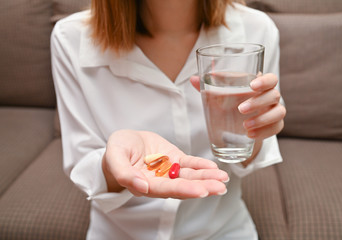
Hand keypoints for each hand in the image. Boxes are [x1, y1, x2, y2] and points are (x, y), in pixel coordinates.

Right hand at [103, 130, 228, 198]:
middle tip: (220, 188)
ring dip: (207, 177)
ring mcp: (169, 170)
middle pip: (182, 186)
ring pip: (189, 176)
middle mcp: (160, 181)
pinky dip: (201, 165)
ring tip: (223, 179)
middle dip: (202, 186)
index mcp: (144, 184)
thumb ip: (124, 172)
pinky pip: (189, 163)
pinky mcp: (175, 159)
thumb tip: (141, 187)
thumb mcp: (114, 157)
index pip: (165, 190)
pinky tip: (214, 168)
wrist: (125, 142)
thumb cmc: (117, 150)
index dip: (183, 190)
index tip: (200, 191)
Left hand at [190, 73, 285, 139]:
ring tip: (245, 126)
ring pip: (278, 113)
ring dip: (262, 119)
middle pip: (274, 95)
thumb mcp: (217, 97)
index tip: (252, 85)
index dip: (265, 81)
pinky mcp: (274, 126)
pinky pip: (276, 128)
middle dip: (257, 102)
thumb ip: (207, 87)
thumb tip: (193, 79)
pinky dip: (264, 132)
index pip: (270, 78)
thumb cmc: (227, 104)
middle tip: (240, 109)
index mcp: (259, 85)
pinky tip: (250, 135)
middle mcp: (270, 97)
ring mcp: (274, 111)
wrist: (233, 125)